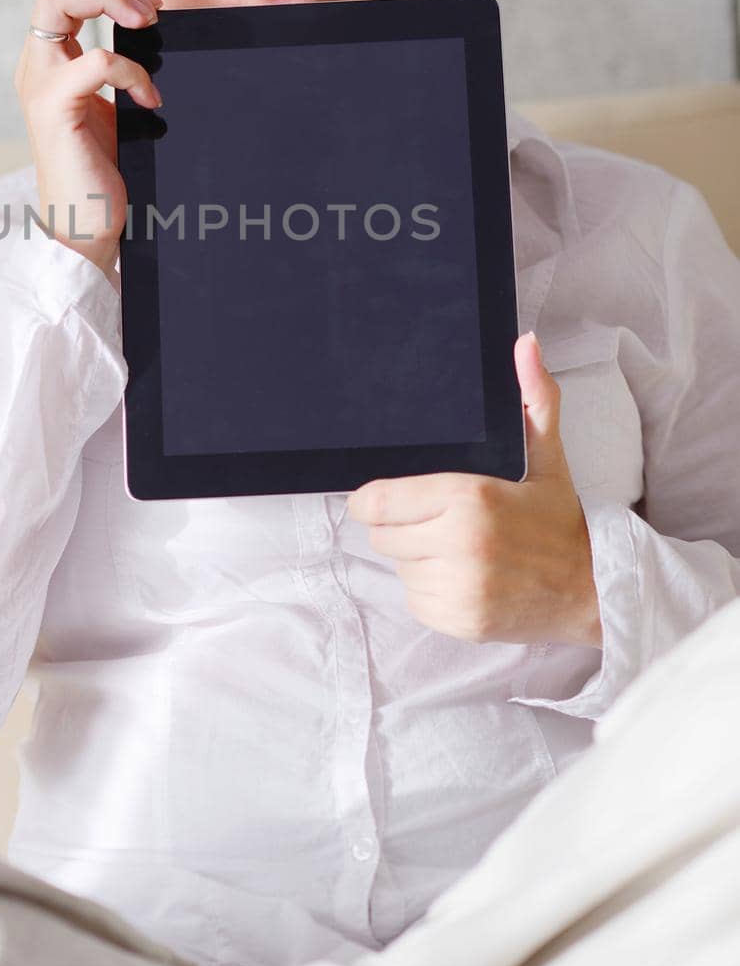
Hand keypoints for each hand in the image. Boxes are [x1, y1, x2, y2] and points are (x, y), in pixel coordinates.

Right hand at [14, 0, 163, 274]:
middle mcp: (36, 64)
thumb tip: (155, 28)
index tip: (149, 8)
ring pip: (57, 0)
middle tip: (148, 10)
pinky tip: (150, 99)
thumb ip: (117, 67)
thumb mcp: (113, 104)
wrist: (88, 225)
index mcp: (48, 60)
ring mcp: (40, 83)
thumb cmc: (104, 170)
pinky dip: (131, 70)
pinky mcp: (54, 108)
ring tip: (146, 25)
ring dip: (110, 0)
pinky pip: (96, 59)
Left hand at [346, 332, 602, 647]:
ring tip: (456, 546)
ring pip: (398, 567)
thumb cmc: (560, 518)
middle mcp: (460, 546)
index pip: (377, 502)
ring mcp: (459, 589)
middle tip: (435, 518)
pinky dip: (430, 589)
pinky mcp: (459, 622)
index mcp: (471, 498)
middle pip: (381, 534)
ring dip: (416, 557)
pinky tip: (463, 575)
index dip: (371, 499)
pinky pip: (416, 600)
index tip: (385, 496)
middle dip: (399, 525)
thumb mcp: (548, 456)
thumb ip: (533, 398)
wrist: (594, 590)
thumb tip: (525, 343)